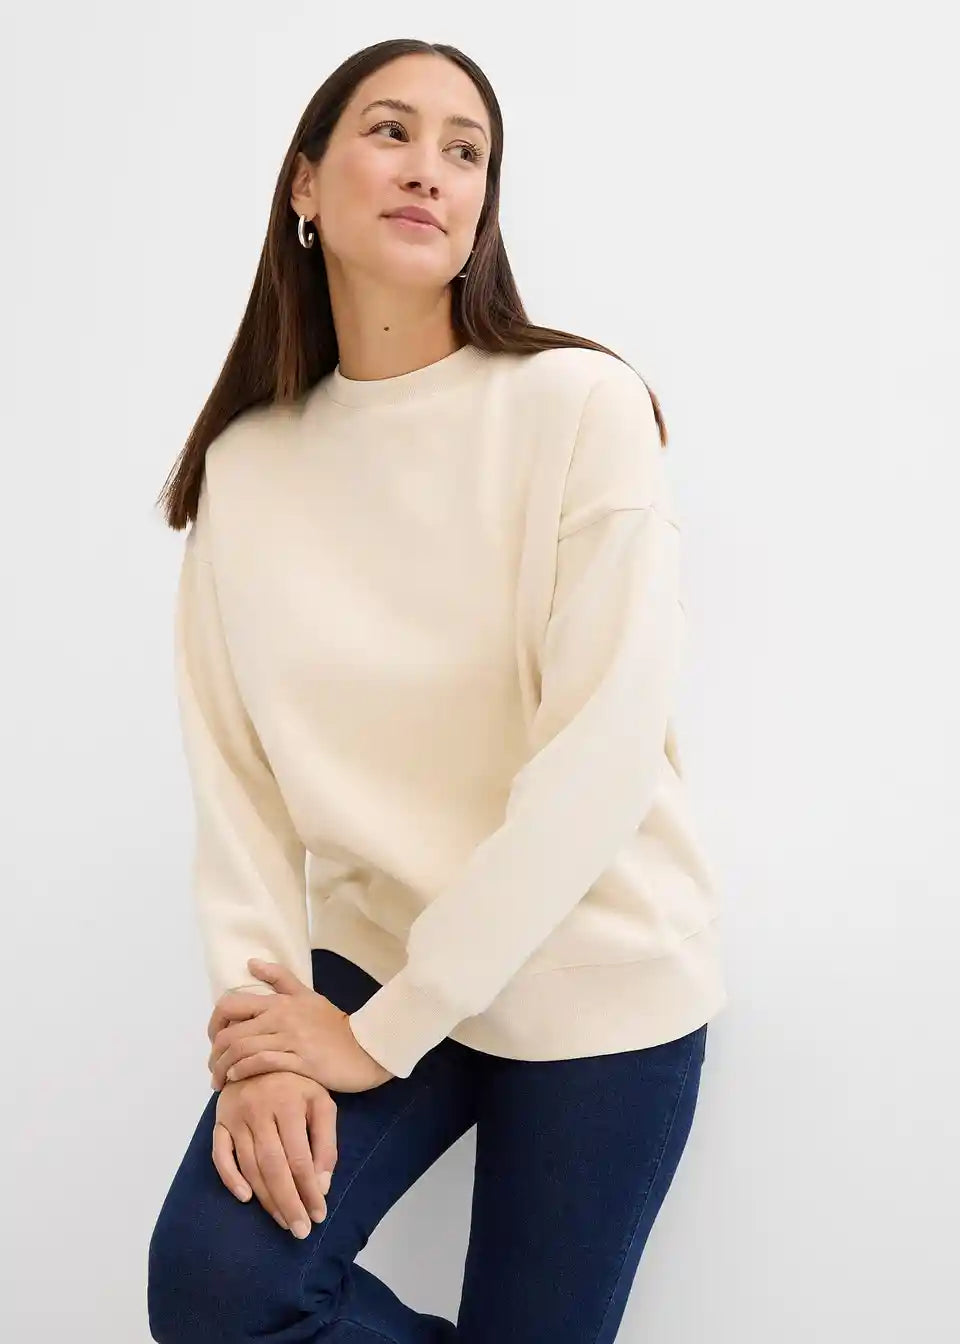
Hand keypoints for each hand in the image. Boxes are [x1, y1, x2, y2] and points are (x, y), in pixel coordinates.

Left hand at [207, 958, 394, 1094]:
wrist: (364, 1048)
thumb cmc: (333, 1025)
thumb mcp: (307, 995)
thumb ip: (280, 978)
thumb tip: (251, 962)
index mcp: (279, 1001)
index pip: (231, 1005)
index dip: (213, 1024)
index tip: (214, 1040)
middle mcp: (280, 1017)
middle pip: (230, 1033)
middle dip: (214, 1054)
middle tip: (213, 1068)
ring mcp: (290, 1039)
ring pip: (242, 1050)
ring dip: (224, 1068)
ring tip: (220, 1081)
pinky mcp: (300, 1061)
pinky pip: (262, 1063)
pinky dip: (243, 1072)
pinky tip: (237, 1080)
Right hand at [213, 1070, 337, 1237]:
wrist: (260, 1054)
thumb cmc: (297, 1082)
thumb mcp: (321, 1101)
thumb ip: (326, 1140)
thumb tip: (322, 1184)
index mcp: (288, 1103)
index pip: (299, 1158)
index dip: (309, 1190)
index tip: (318, 1215)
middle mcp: (260, 1109)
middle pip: (273, 1167)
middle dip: (288, 1203)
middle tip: (300, 1231)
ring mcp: (236, 1116)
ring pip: (249, 1166)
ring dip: (266, 1199)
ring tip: (283, 1220)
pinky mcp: (219, 1121)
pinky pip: (220, 1154)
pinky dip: (230, 1178)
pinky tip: (246, 1198)